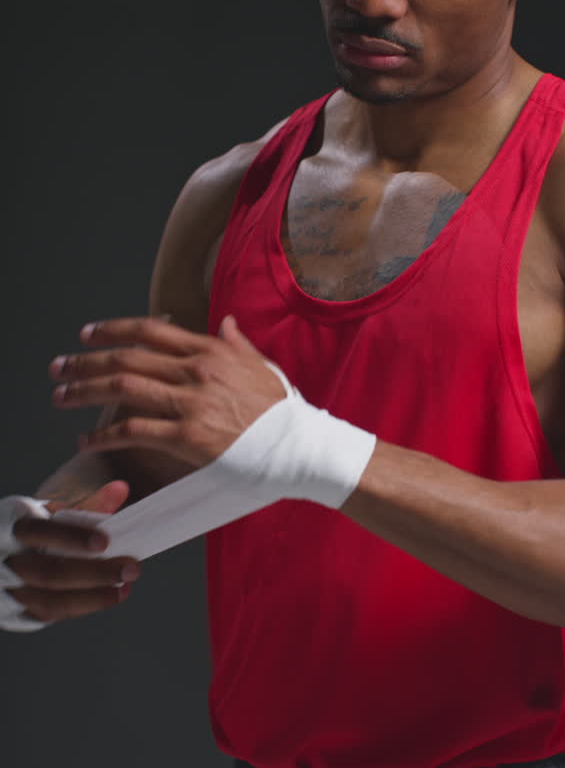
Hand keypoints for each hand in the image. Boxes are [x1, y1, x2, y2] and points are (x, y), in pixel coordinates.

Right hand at [8, 481, 140, 622]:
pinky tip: (114, 594)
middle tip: (131, 568)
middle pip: (48, 573)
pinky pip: (53, 614)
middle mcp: (7, 562)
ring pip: (50, 601)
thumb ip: (88, 503)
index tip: (104, 542)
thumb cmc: (40, 526)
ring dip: (93, 597)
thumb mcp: (56, 510)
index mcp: (13, 528)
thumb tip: (120, 489)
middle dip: (93, 573)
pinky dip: (86, 606)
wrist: (10, 551)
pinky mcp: (21, 610)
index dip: (70, 537)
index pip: (38, 532)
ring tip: (125, 587)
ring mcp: (11, 590)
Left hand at [49, 314, 286, 469]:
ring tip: (61, 399)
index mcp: (212, 350)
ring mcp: (192, 402)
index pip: (150, 330)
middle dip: (85, 362)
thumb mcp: (263, 366)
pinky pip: (134, 430)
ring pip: (123, 388)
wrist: (303, 446)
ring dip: (85, 392)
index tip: (87, 335)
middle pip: (127, 357)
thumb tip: (226, 321)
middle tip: (58, 369)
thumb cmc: (284, 411)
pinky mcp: (189, 437)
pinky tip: (87, 441)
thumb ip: (238, 343)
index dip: (113, 329)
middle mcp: (197, 370)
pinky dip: (103, 435)